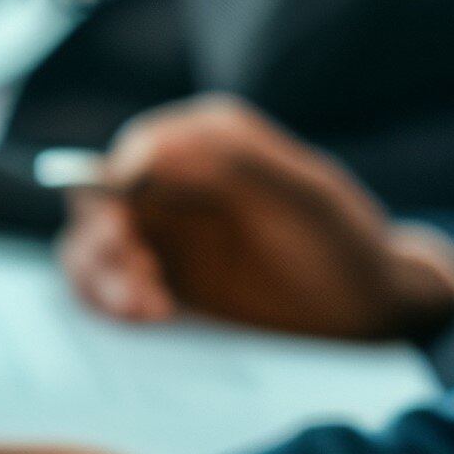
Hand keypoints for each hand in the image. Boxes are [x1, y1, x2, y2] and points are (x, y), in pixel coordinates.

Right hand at [54, 96, 453, 343]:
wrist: (363, 306)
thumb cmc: (340, 240)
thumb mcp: (302, 194)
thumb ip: (230, 160)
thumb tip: (141, 150)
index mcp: (212, 140)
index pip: (136, 148)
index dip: (117, 186)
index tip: (131, 230)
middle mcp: (177, 179)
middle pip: (99, 199)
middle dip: (105, 241)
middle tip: (139, 280)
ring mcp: (164, 230)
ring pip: (91, 245)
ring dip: (102, 277)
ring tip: (151, 308)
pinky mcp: (157, 278)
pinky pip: (105, 286)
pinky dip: (109, 300)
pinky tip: (152, 313)